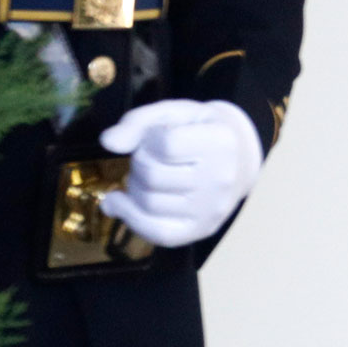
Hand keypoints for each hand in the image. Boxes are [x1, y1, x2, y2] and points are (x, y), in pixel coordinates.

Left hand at [97, 99, 265, 248]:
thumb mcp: (175, 113)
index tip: (157, 138)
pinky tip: (120, 203)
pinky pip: (155, 232)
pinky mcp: (200, 230)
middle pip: (152, 175)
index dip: (149, 139)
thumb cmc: (201, 132)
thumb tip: (108, 142)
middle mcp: (221, 179)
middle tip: (150, 157)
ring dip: (135, 187)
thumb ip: (139, 121)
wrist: (239, 160)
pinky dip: (129, 217)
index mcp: (221, 142)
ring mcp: (211, 209)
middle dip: (139, 163)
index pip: (165, 144)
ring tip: (146, 177)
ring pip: (147, 203)